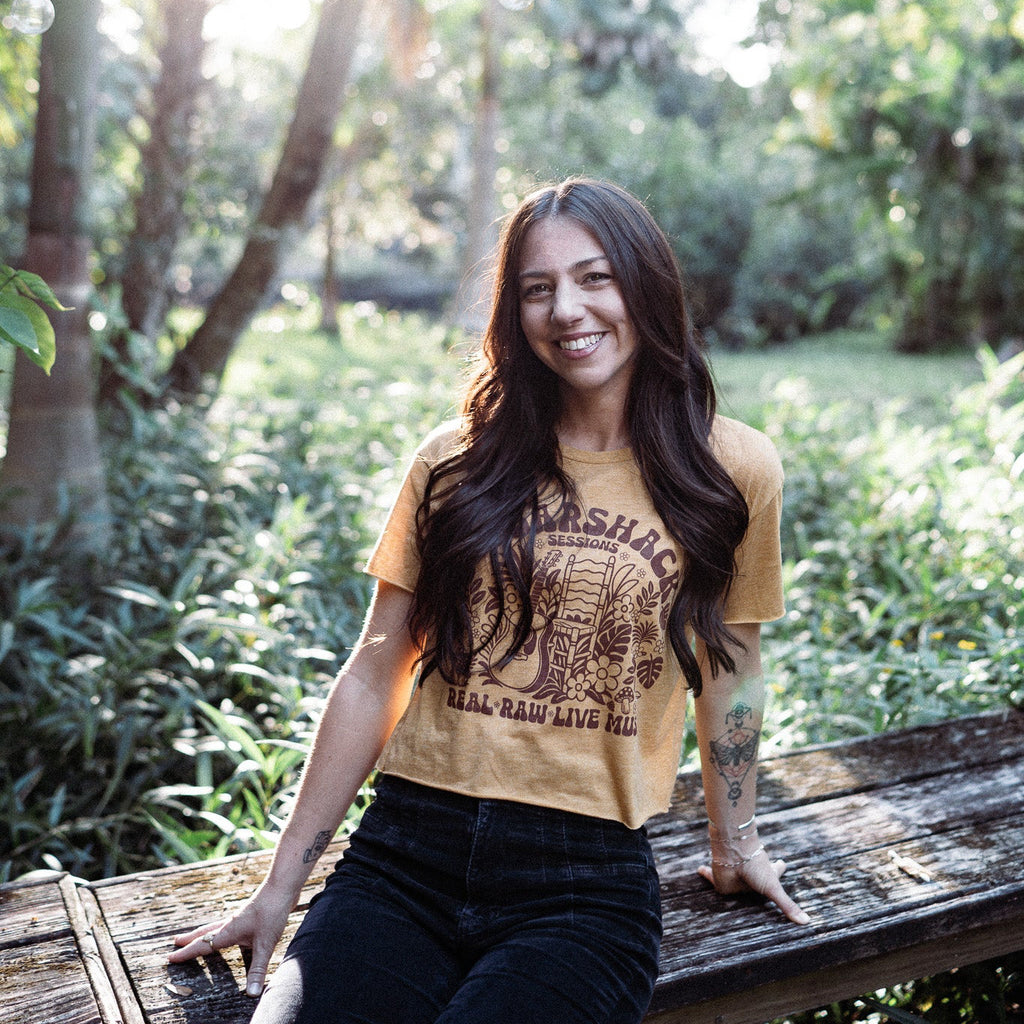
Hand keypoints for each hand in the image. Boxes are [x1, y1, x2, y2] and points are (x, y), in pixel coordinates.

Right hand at [167, 883, 295, 996]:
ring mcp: (240, 917)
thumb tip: (252, 993)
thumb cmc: (272, 912)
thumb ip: (258, 969)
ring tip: (195, 936)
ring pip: (215, 926)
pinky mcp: (249, 914)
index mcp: (228, 931)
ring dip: (203, 933)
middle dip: (190, 939)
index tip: (171, 958)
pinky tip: (229, 930)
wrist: (282, 887)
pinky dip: (220, 929)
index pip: (202, 945)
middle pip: (205, 932)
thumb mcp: (265, 944)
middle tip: (175, 942)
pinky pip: (228, 924)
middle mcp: (230, 923)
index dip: (186, 953)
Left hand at [698, 848, 809, 924]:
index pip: (776, 872)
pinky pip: (710, 877)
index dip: (779, 869)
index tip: (783, 863)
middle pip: (753, 878)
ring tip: (729, 875)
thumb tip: (807, 923)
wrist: (734, 851)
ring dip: (730, 877)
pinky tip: (698, 870)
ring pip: (733, 880)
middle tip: (754, 874)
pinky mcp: (721, 881)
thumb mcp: (773, 887)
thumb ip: (787, 906)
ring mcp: (736, 878)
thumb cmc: (756, 866)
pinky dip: (704, 873)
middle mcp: (751, 876)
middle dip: (755, 876)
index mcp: (766, 874)